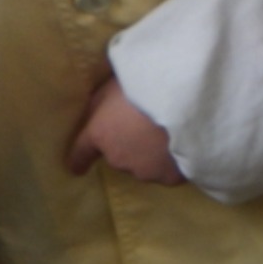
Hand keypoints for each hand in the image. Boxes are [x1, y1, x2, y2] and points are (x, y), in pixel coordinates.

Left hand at [66, 78, 186, 185]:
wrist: (184, 103)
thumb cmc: (145, 86)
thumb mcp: (112, 86)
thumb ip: (102, 104)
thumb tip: (98, 111)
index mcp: (100, 135)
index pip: (81, 153)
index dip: (79, 160)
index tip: (77, 168)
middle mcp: (117, 158)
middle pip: (119, 156)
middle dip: (129, 146)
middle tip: (146, 128)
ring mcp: (145, 171)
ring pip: (144, 166)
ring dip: (151, 155)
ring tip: (168, 137)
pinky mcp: (170, 177)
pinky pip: (169, 172)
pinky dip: (174, 163)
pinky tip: (185, 148)